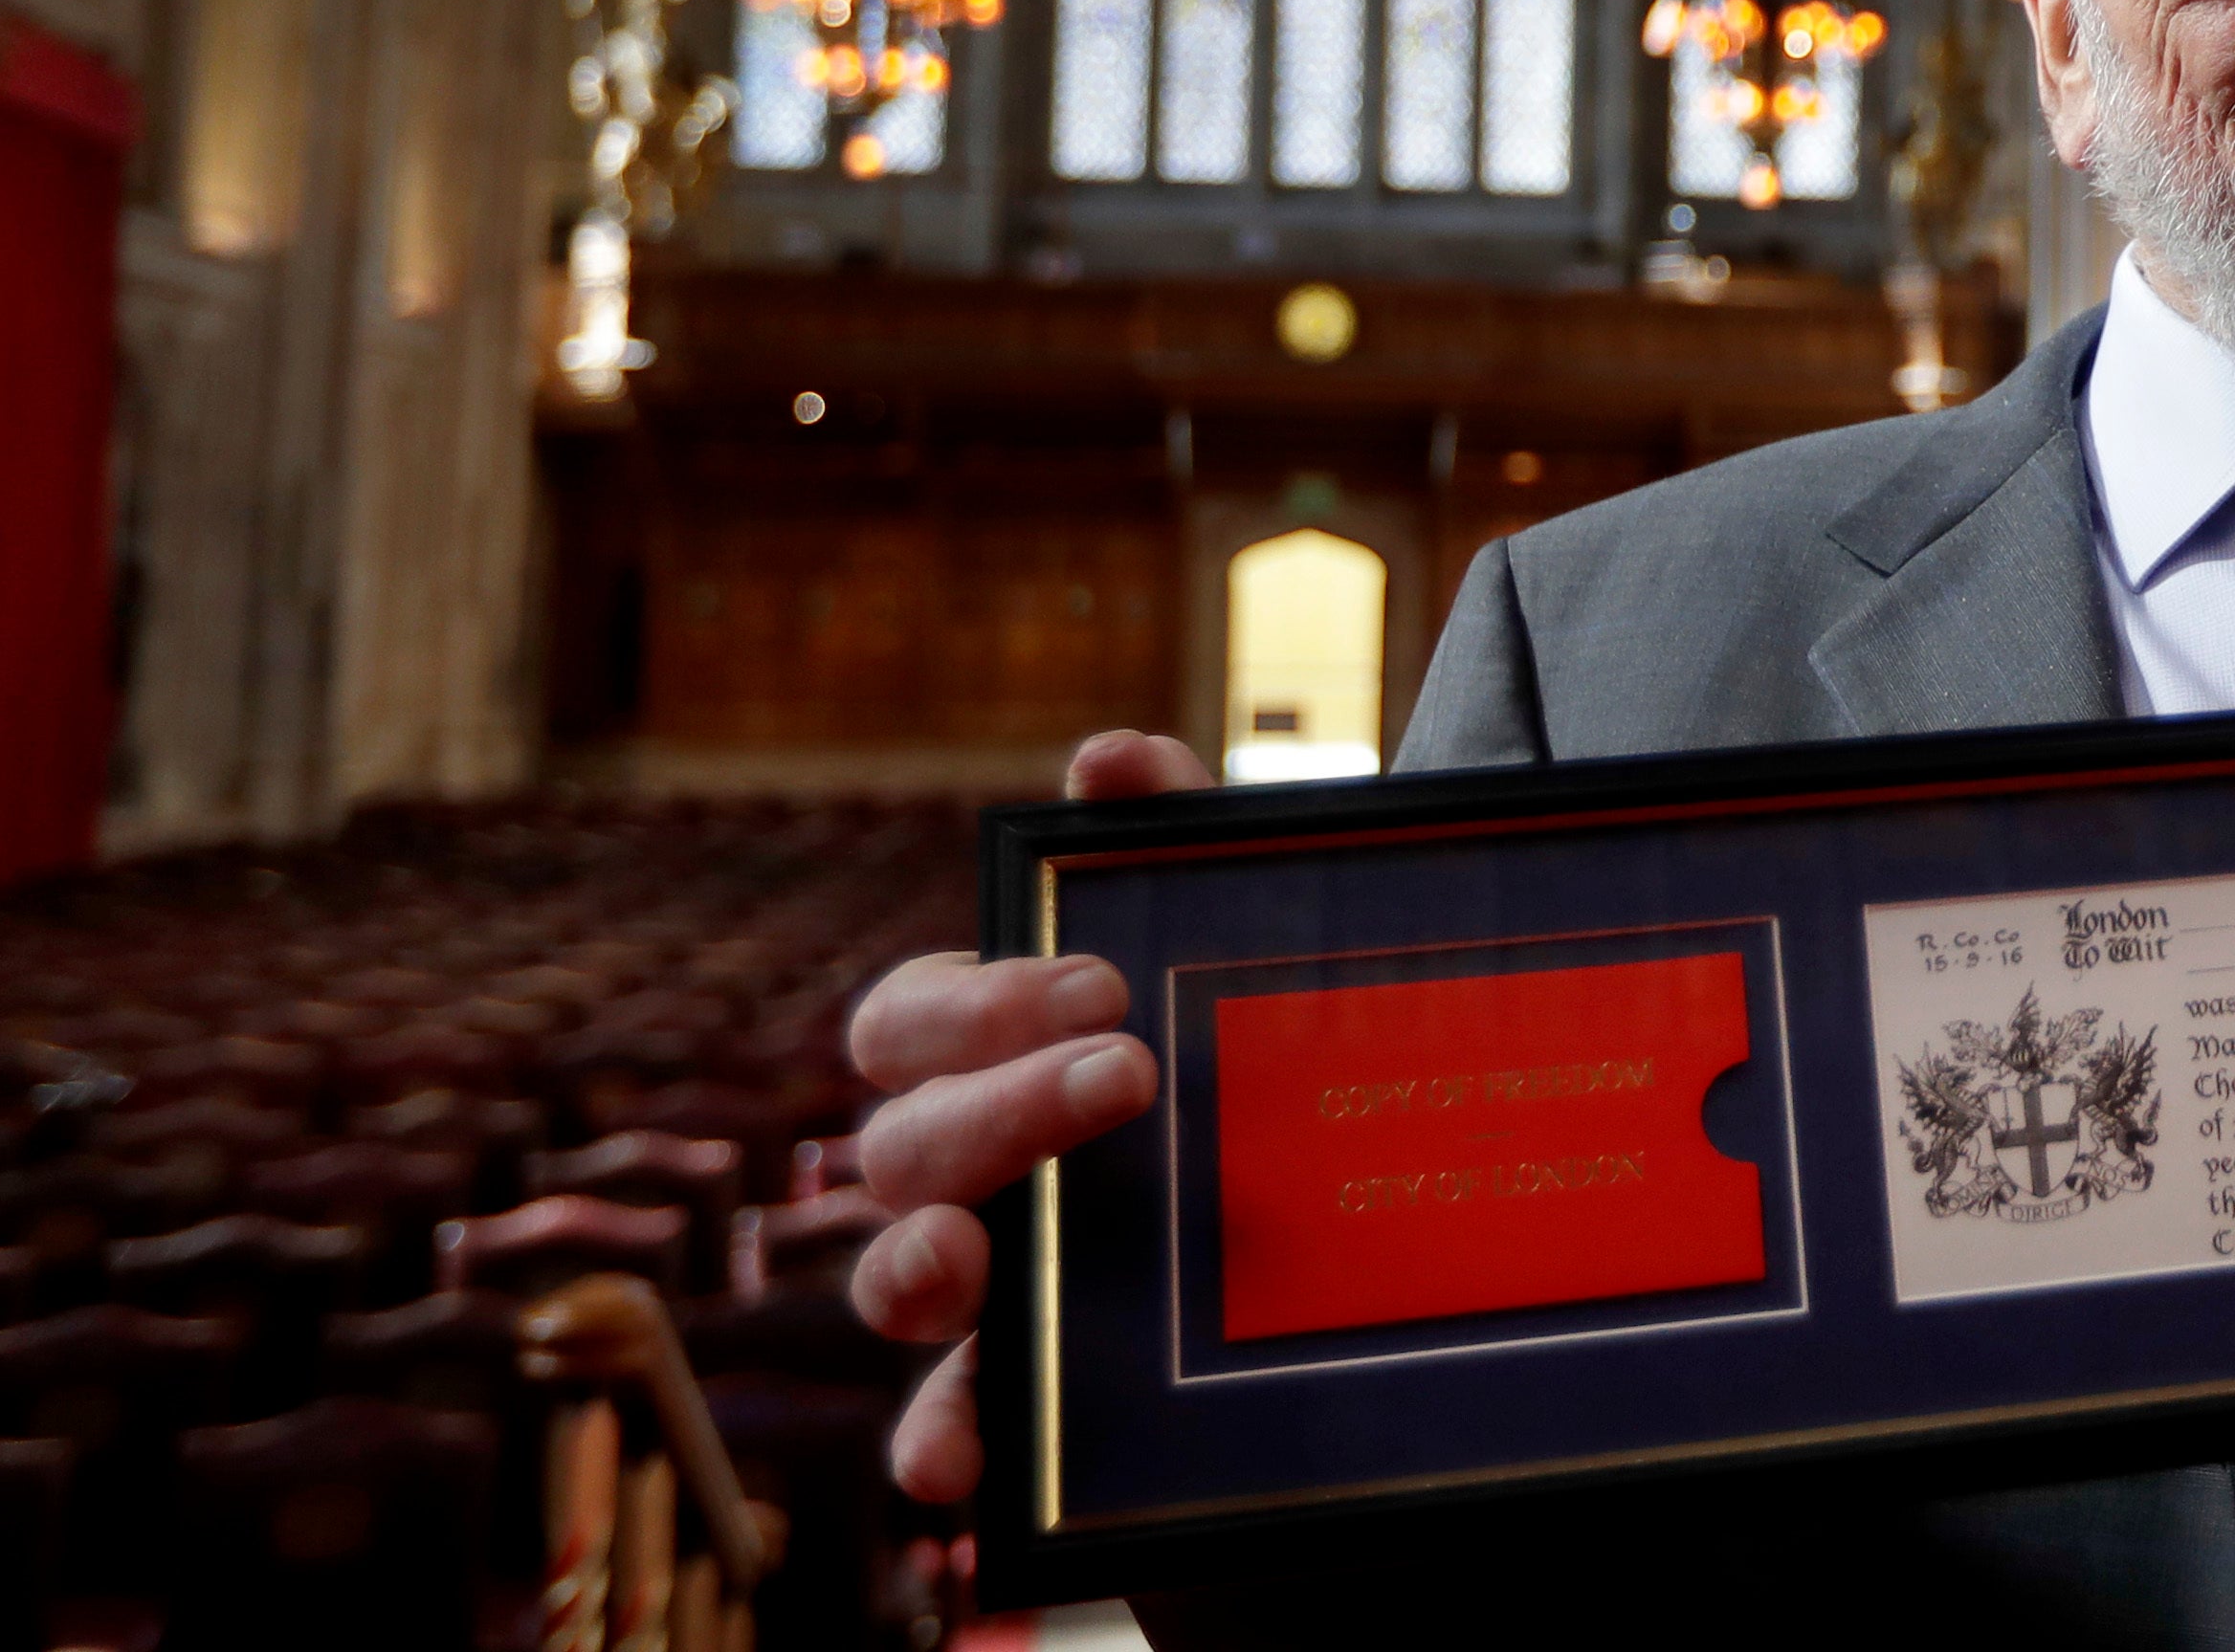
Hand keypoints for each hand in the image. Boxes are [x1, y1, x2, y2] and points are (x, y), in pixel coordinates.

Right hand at [849, 728, 1213, 1499]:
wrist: (1340, 1166)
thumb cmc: (1230, 1027)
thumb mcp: (1221, 928)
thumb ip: (1172, 836)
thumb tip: (1112, 759)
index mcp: (976, 1050)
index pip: (908, 1018)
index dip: (979, 1003)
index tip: (1101, 985)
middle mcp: (953, 1168)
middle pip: (906, 1142)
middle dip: (998, 1107)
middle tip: (1124, 1077)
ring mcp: (981, 1284)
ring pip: (894, 1280)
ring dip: (917, 1270)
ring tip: (970, 1259)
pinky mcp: (1025, 1390)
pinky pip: (951, 1425)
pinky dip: (941, 1444)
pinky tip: (964, 1473)